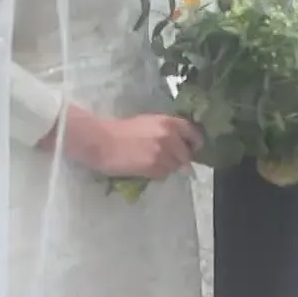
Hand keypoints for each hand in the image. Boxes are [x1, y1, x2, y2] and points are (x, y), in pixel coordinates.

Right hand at [88, 113, 203, 178]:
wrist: (102, 141)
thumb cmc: (121, 130)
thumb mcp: (148, 122)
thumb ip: (166, 131)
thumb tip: (180, 143)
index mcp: (168, 121)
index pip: (192, 133)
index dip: (195, 142)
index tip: (194, 149)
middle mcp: (170, 136)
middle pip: (186, 154)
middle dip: (180, 159)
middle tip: (168, 161)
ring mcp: (163, 152)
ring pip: (175, 166)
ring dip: (167, 167)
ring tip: (151, 164)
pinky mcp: (154, 167)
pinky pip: (164, 175)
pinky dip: (157, 174)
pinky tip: (144, 169)